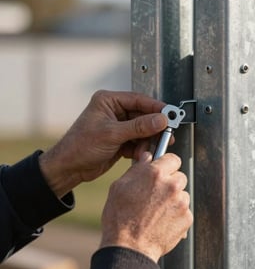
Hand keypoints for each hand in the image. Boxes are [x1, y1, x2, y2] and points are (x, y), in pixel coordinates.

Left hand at [39, 90, 167, 197]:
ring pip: (142, 130)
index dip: (156, 107)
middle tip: (167, 134)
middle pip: (143, 116)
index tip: (170, 114)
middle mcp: (114, 111)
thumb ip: (138, 127)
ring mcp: (118, 126)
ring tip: (148, 149)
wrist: (70, 168)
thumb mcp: (112, 134)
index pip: (138, 100)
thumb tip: (160, 120)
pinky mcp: (121, 140)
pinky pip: (138, 141)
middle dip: (154, 127)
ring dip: (147, 140)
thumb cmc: (80, 146)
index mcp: (108, 101)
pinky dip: (141, 149)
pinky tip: (139, 155)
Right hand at [99, 152, 192, 262]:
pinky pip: (185, 211)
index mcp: (155, 173)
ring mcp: (181, 202)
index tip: (164, 171)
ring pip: (183, 194)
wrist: (129, 248)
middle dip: (170, 183)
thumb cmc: (120, 217)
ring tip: (157, 212)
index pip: (173, 158)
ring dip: (174, 200)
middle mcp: (172, 185)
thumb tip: (147, 157)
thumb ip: (137, 169)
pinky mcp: (187, 218)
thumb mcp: (119, 187)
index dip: (167, 165)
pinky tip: (162, 222)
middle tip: (157, 195)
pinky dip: (177, 215)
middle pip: (180, 176)